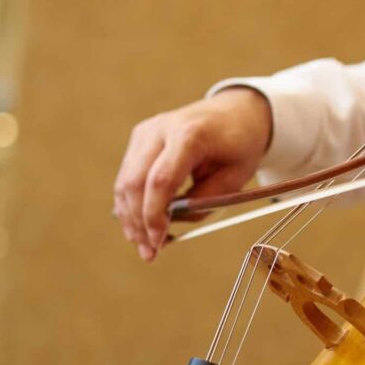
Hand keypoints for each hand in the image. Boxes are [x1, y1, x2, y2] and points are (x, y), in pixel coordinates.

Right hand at [113, 87, 271, 260]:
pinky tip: (140, 226)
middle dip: (138, 222)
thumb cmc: (240, 146)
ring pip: (125, 181)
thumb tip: (168, 224)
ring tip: (145, 245)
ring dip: (131, 217)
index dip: (154, 215)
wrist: (236, 112)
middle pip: (134, 182)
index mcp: (190, 134)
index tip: (158, 243)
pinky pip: (128, 175)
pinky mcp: (140, 138)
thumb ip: (203, 202)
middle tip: (149, 253)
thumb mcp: (235, 178)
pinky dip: (131, 203)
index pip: (160, 180)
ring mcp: (146, 131)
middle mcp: (161, 128)